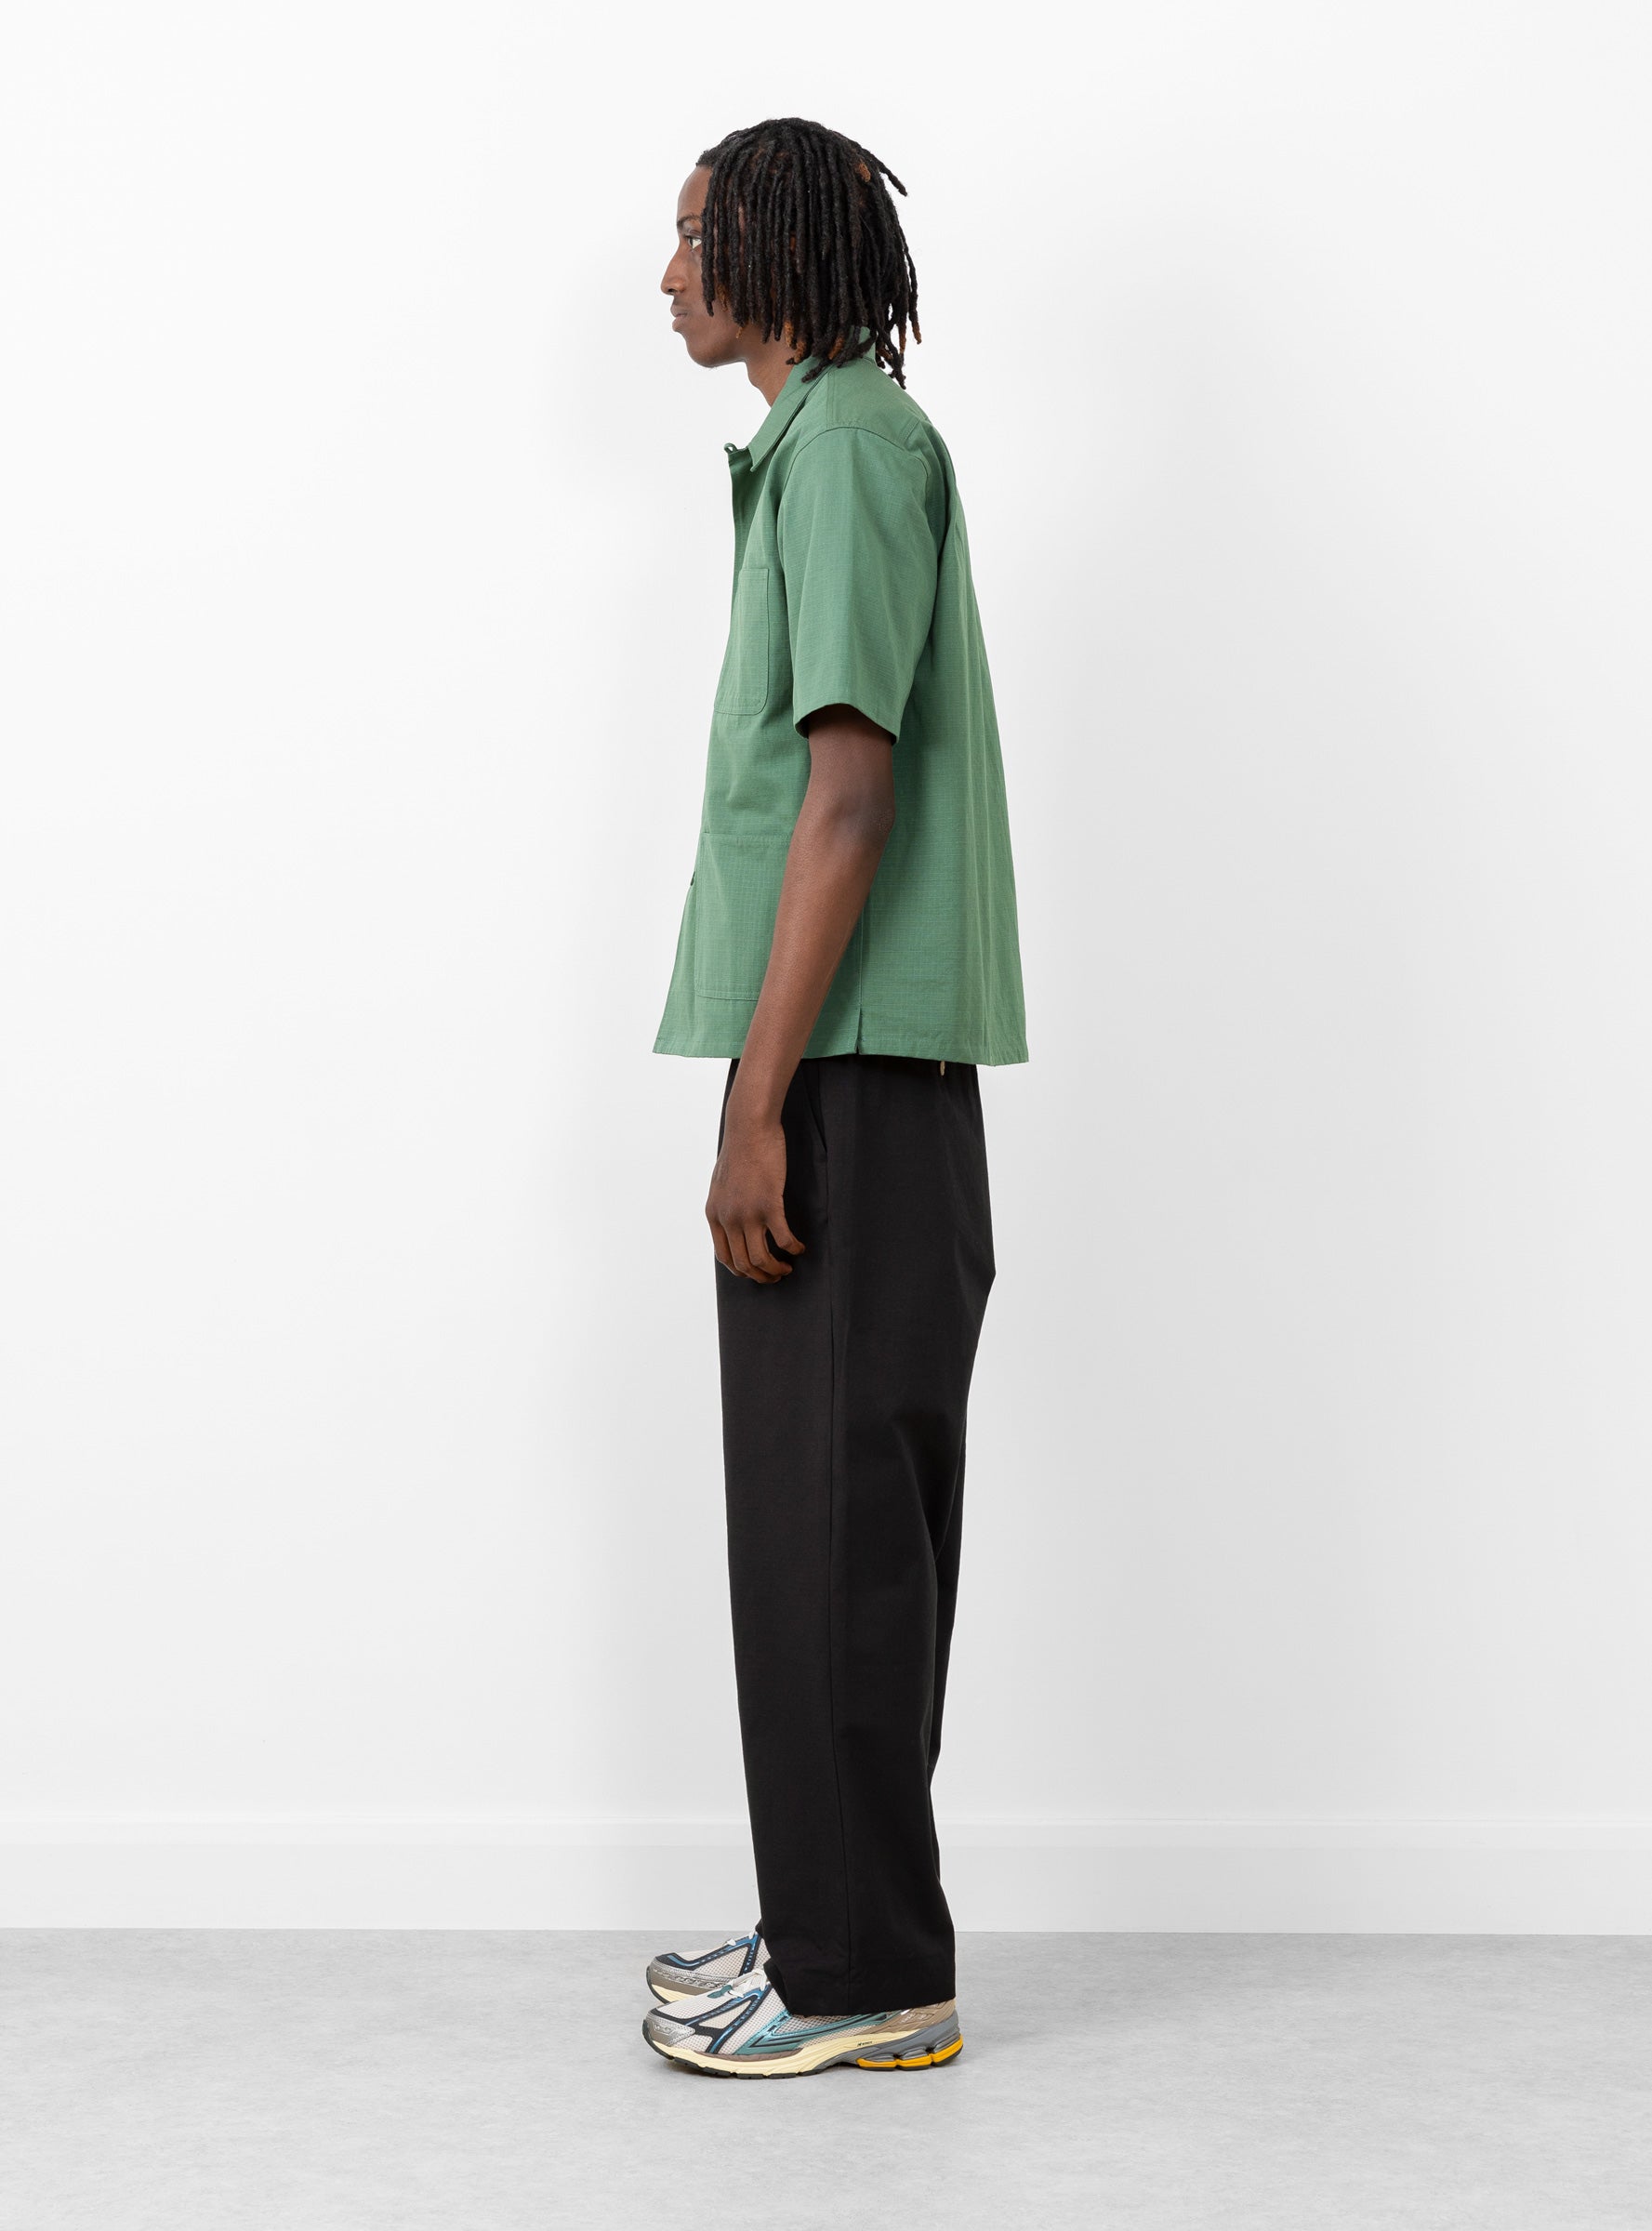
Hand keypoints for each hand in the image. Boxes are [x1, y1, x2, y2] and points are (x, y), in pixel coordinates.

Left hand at [706, 1109, 805, 1283]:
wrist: (749, 1128)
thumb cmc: (739, 1151)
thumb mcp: (721, 1183)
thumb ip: (725, 1205)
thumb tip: (734, 1219)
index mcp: (714, 1215)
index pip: (724, 1256)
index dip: (741, 1270)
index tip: (755, 1271)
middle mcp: (728, 1218)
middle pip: (744, 1263)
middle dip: (761, 1276)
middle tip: (776, 1275)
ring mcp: (748, 1213)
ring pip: (761, 1258)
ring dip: (776, 1269)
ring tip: (788, 1267)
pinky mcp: (769, 1204)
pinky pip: (782, 1239)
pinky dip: (793, 1248)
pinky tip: (800, 1247)